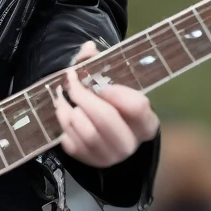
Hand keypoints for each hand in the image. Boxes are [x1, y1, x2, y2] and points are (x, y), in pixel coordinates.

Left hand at [54, 40, 159, 167]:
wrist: (106, 135)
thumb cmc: (113, 104)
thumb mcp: (115, 85)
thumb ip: (100, 63)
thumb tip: (88, 48)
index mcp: (146, 123)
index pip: (138, 107)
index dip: (118, 92)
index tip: (102, 84)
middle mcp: (131, 144)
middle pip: (106, 118)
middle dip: (83, 95)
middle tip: (71, 81)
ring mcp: (110, 156)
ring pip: (86, 132)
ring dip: (70, 110)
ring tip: (64, 97)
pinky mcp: (90, 162)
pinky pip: (72, 143)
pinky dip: (64, 125)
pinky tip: (64, 112)